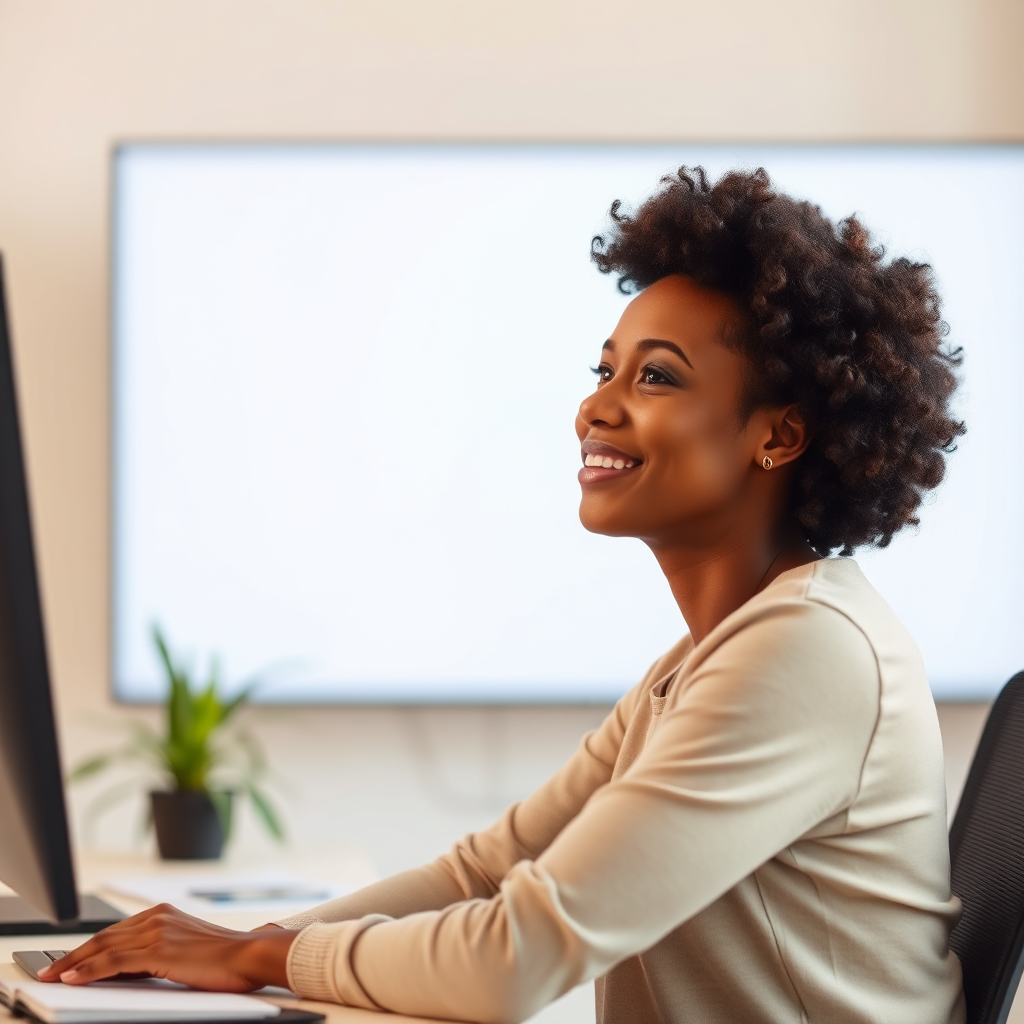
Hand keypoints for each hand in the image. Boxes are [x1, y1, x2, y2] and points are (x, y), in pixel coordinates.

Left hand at [36, 904, 298, 990]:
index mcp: (163, 913)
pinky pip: (113, 962)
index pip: (115, 931)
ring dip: (72, 964)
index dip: (88, 948)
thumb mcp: (183, 949)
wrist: (248, 955)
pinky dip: (88, 970)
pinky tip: (72, 978)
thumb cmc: (223, 957)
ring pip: (103, 948)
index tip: (68, 961)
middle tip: (48, 970)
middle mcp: (157, 916)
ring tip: (52, 977)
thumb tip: (124, 968)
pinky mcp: (158, 949)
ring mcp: (157, 930)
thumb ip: (156, 951)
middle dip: (72, 956)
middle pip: (103, 937)